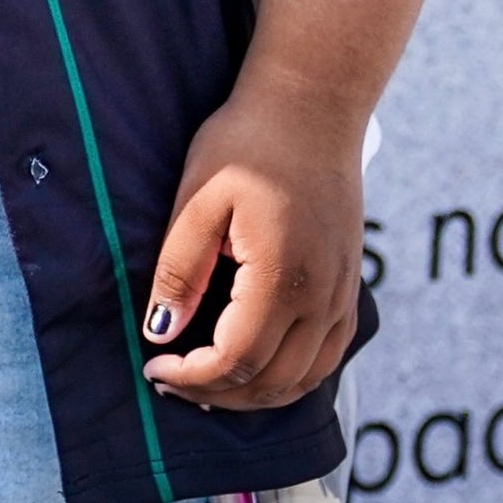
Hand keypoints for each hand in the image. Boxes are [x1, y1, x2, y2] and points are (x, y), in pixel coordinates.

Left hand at [139, 85, 364, 409]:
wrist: (313, 109)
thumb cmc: (247, 143)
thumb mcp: (198, 198)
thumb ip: (180, 270)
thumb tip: (160, 332)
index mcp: (282, 276)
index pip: (237, 360)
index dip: (191, 376)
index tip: (153, 365)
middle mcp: (322, 297)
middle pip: (272, 382)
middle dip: (216, 393)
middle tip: (169, 379)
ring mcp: (343, 296)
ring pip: (303, 379)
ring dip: (253, 393)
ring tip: (204, 381)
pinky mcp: (349, 288)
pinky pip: (325, 357)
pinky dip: (289, 377)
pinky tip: (253, 365)